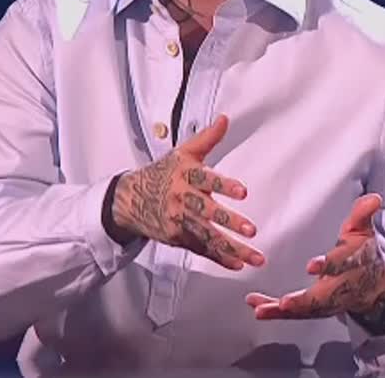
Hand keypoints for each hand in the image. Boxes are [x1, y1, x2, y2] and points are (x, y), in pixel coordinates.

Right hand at [110, 115, 264, 269]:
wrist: (130, 198)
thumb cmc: (161, 174)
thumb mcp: (182, 153)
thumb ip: (207, 139)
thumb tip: (224, 119)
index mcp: (186, 175)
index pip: (207, 179)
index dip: (224, 185)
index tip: (243, 191)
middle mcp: (182, 199)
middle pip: (208, 212)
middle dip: (229, 221)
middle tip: (251, 229)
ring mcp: (179, 221)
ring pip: (208, 236)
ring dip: (233, 248)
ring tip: (255, 256)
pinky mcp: (178, 238)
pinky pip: (201, 249)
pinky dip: (219, 258)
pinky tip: (237, 264)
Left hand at [246, 193, 384, 318]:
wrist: (376, 284)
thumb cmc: (364, 253)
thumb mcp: (364, 231)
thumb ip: (362, 215)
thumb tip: (374, 199)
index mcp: (354, 264)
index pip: (342, 264)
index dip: (328, 265)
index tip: (311, 266)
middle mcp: (341, 286)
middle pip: (324, 296)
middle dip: (304, 301)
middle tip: (285, 303)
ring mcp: (330, 301)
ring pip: (308, 309)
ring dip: (284, 311)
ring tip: (261, 309)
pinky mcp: (318, 308)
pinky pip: (297, 313)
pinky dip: (277, 313)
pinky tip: (258, 309)